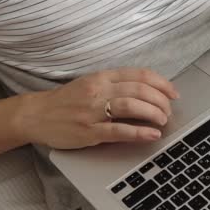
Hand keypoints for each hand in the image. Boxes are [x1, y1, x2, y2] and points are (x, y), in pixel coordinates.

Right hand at [14, 68, 179, 148]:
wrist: (35, 115)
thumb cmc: (66, 101)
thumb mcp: (91, 84)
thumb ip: (115, 85)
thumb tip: (146, 92)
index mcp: (102, 77)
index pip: (139, 75)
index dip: (162, 83)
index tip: (174, 93)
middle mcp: (99, 90)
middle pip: (139, 89)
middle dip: (160, 100)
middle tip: (169, 111)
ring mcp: (93, 111)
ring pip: (132, 106)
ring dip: (153, 113)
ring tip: (163, 120)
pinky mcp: (89, 131)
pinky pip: (119, 130)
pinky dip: (139, 132)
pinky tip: (152, 134)